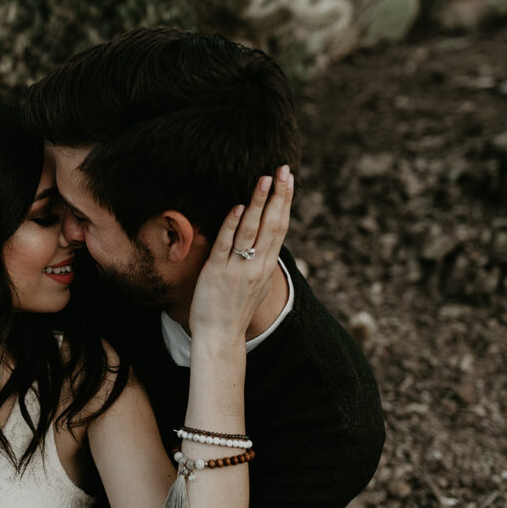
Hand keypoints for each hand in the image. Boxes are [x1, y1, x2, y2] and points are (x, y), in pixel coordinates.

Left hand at [189, 165, 293, 348]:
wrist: (220, 338)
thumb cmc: (234, 310)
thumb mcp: (255, 285)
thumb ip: (260, 262)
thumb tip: (265, 241)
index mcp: (267, 267)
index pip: (281, 227)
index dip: (285, 201)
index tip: (289, 179)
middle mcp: (257, 266)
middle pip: (272, 224)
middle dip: (278, 195)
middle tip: (283, 169)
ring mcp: (238, 270)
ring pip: (251, 231)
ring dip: (258, 203)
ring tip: (263, 179)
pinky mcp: (217, 273)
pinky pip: (226, 246)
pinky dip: (232, 225)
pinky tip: (237, 207)